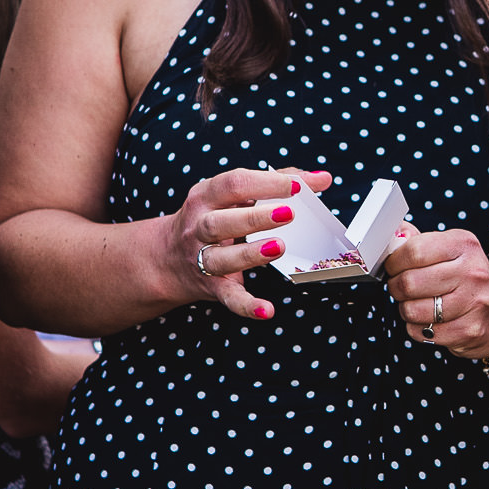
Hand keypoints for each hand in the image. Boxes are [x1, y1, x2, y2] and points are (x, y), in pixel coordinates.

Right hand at [162, 168, 332, 321]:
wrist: (168, 258)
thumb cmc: (212, 217)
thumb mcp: (231, 195)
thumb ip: (274, 183)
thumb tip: (320, 179)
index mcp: (206, 197)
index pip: (233, 184)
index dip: (265, 183)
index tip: (297, 185)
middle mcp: (199, 227)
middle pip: (220, 222)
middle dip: (255, 217)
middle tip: (288, 214)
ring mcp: (202, 259)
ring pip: (221, 258)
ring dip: (250, 254)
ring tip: (278, 246)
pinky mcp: (212, 287)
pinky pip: (229, 297)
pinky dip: (247, 306)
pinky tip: (267, 310)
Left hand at [381, 225, 488, 359]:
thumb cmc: (465, 278)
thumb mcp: (448, 250)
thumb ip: (418, 241)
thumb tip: (394, 235)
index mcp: (464, 244)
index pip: (414, 251)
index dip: (394, 262)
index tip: (394, 267)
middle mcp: (473, 272)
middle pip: (410, 282)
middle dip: (396, 287)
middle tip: (402, 288)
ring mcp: (474, 303)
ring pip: (412, 310)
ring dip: (406, 309)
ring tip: (417, 304)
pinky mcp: (469, 330)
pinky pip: (421, 331)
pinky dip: (417, 328)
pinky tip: (429, 320)